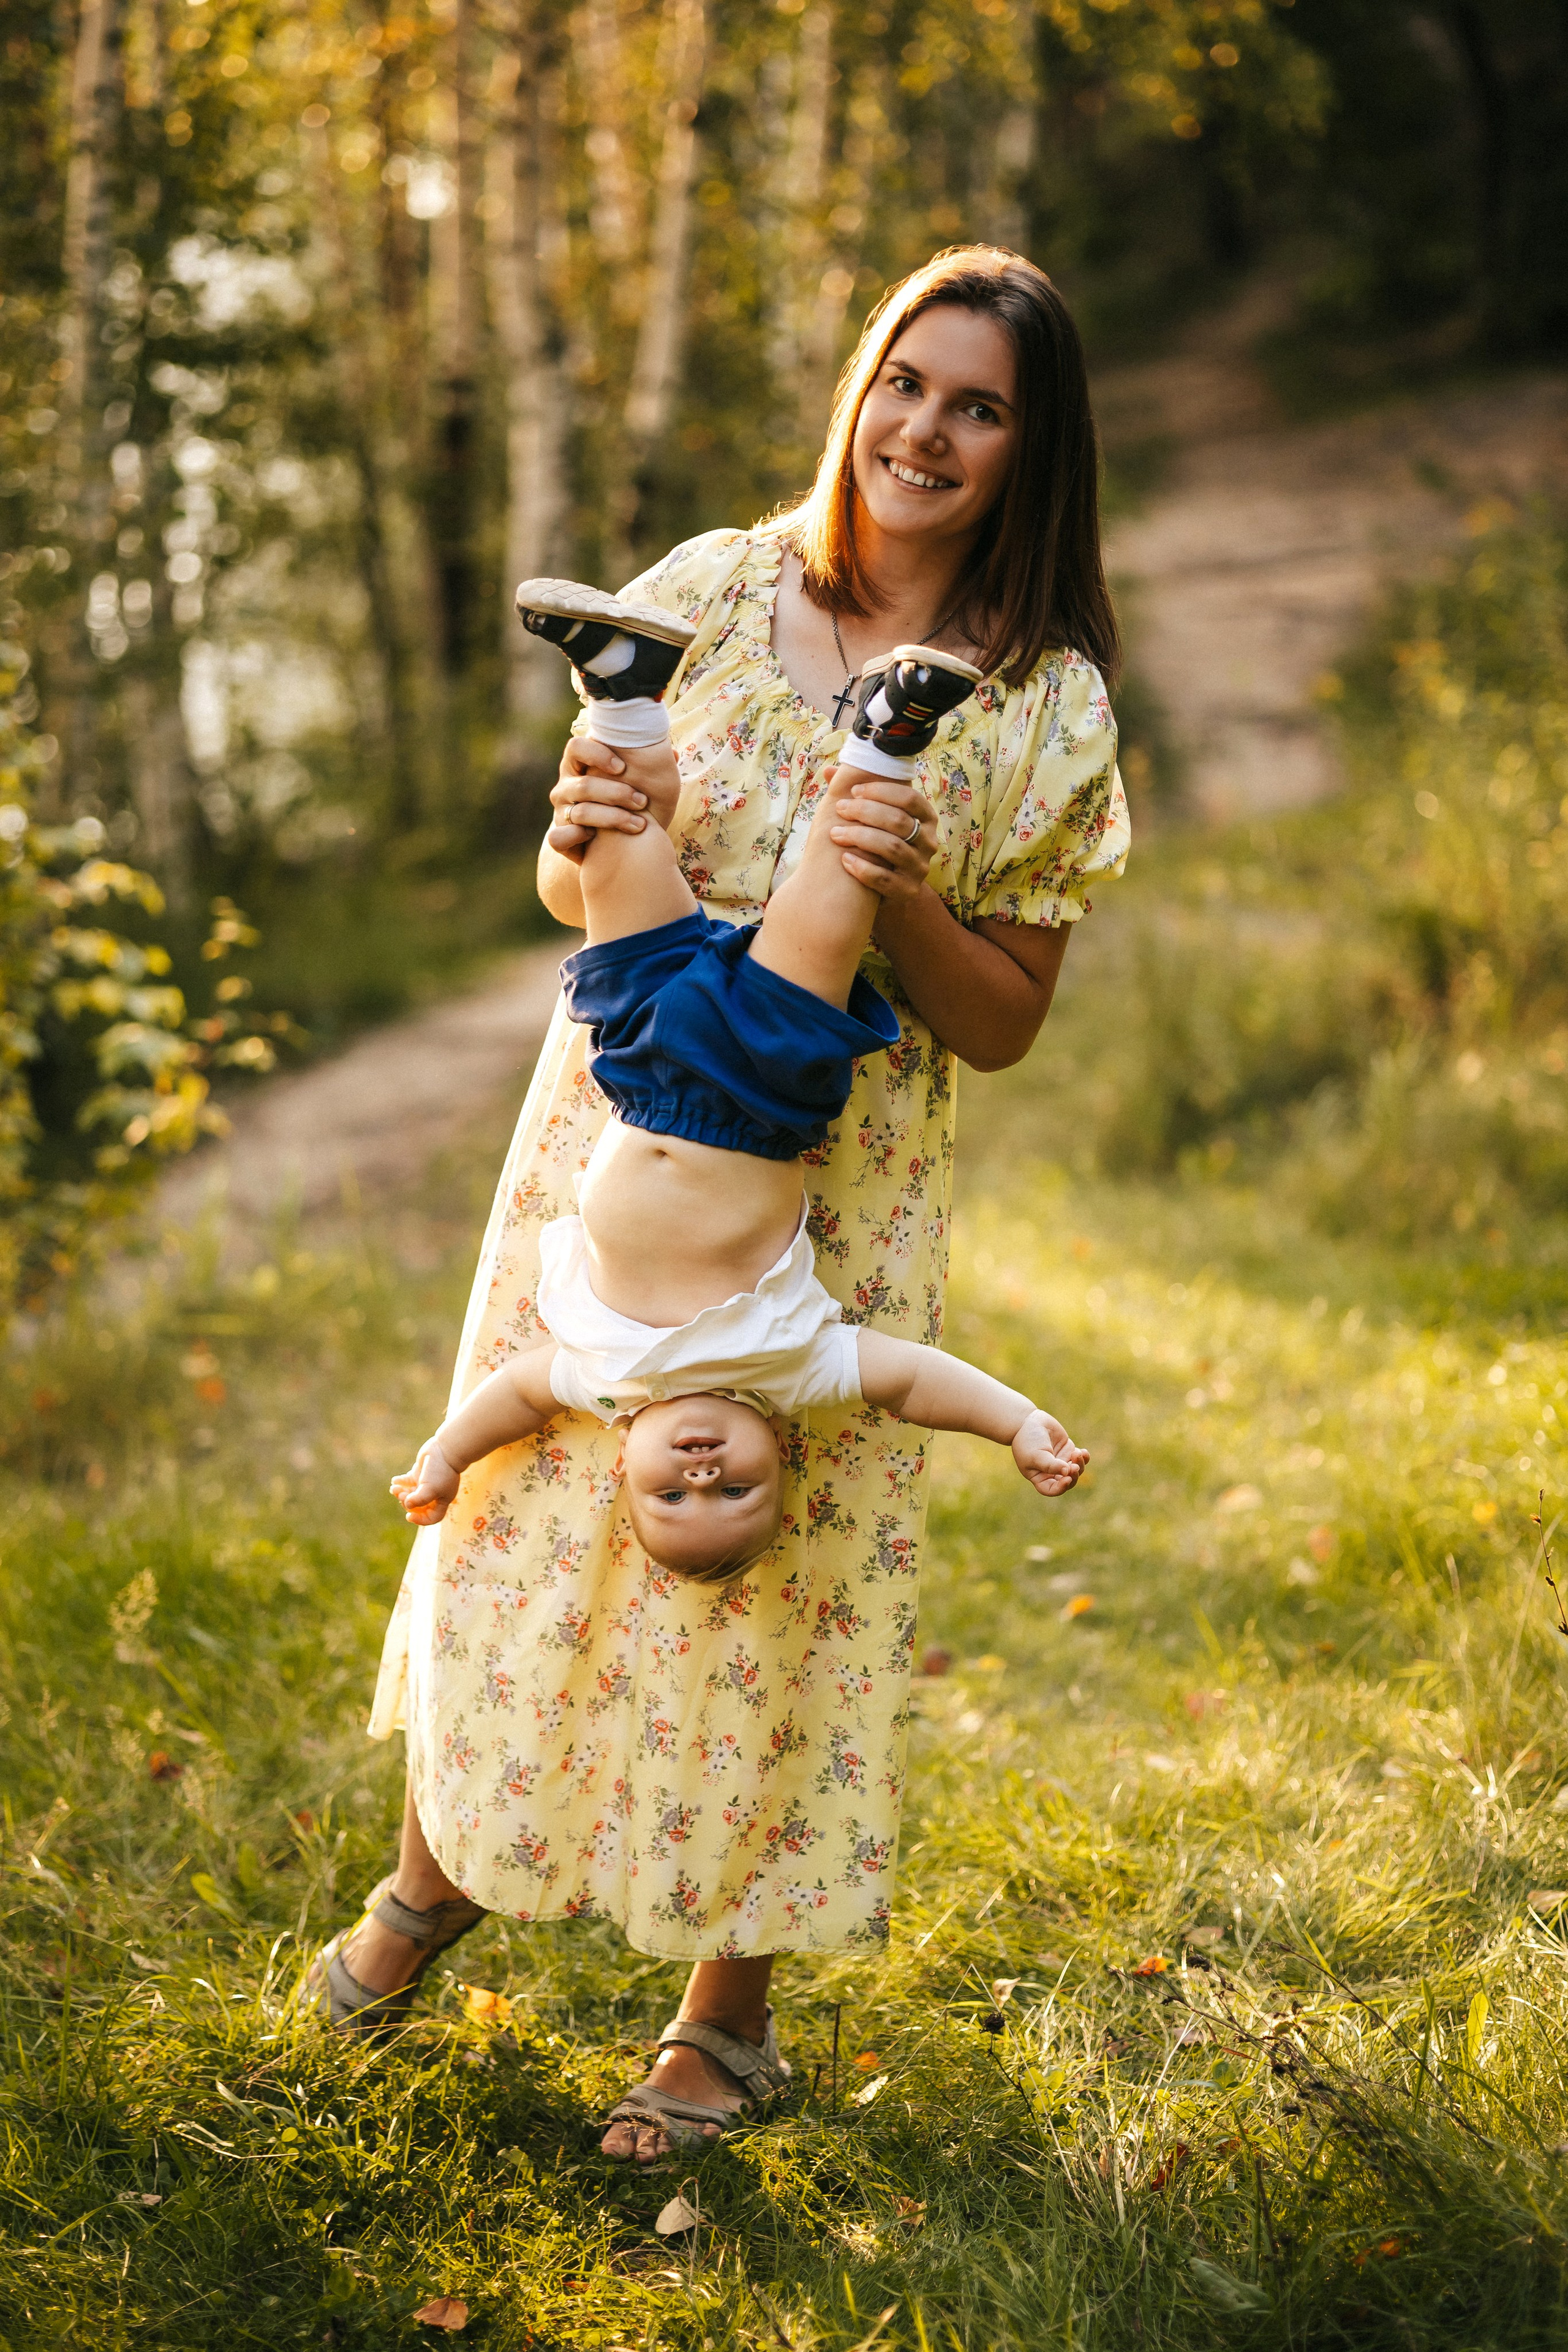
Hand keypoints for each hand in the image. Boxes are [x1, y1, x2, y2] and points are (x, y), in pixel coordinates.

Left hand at [390, 1437, 460, 1524]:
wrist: (446, 1449)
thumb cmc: (441, 1471)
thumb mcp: (431, 1489)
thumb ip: (419, 1500)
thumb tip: (408, 1505)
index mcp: (441, 1500)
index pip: (432, 1517)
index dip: (420, 1520)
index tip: (409, 1515)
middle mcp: (434, 1494)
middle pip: (418, 1506)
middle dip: (407, 1502)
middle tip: (401, 1494)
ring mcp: (426, 1483)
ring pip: (411, 1493)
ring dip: (401, 1492)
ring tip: (394, 1488)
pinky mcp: (420, 1473)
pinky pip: (408, 1481)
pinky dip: (400, 1482)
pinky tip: (394, 1481)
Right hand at [548, 734, 681, 859]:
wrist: (614, 843)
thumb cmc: (630, 805)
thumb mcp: (640, 782)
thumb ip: (649, 764)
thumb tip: (673, 754)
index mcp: (579, 765)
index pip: (576, 747)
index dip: (597, 754)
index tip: (622, 767)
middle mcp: (566, 786)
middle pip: (583, 785)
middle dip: (617, 794)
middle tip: (642, 801)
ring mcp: (560, 812)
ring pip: (579, 813)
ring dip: (612, 818)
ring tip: (639, 825)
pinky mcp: (558, 837)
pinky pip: (557, 838)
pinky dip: (576, 837)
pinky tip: (594, 838)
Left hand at [825, 767, 936, 899]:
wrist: (887, 890)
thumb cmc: (877, 845)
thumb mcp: (874, 820)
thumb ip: (857, 795)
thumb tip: (829, 770)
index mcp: (926, 819)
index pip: (910, 798)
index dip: (881, 791)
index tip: (853, 791)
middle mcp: (929, 842)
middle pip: (899, 821)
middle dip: (865, 812)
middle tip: (840, 808)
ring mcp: (920, 868)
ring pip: (892, 847)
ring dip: (859, 837)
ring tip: (835, 834)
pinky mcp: (908, 891)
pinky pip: (885, 879)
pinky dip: (863, 868)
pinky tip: (844, 860)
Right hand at [1011, 1409, 1089, 1497]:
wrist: (1029, 1420)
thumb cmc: (1028, 1440)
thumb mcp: (1036, 1455)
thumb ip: (1051, 1465)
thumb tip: (1067, 1472)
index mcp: (1039, 1477)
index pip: (1051, 1489)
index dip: (1061, 1488)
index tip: (1067, 1478)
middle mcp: (1050, 1472)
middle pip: (1066, 1482)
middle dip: (1073, 1476)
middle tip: (1074, 1466)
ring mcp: (1060, 1462)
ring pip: (1075, 1471)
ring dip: (1079, 1464)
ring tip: (1077, 1453)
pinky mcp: (1067, 1451)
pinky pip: (1079, 1459)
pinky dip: (1084, 1458)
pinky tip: (1083, 1452)